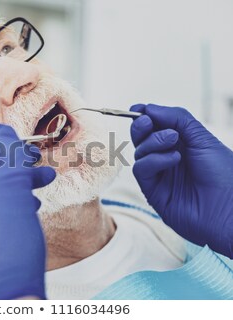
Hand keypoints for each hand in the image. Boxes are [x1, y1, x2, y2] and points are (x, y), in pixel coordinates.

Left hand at [0, 124, 55, 298]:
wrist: (4, 298)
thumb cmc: (8, 241)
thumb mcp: (14, 185)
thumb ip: (9, 151)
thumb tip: (4, 134)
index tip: (8, 134)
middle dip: (9, 165)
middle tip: (35, 164)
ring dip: (9, 186)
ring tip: (38, 188)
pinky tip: (24, 209)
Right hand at [130, 104, 232, 257]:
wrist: (229, 210)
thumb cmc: (224, 175)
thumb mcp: (203, 138)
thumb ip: (177, 119)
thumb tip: (149, 108)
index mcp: (181, 144)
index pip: (155, 126)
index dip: (144, 116)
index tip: (139, 109)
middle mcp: (167, 158)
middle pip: (142, 138)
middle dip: (141, 126)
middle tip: (147, 121)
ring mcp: (159, 174)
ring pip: (139, 151)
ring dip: (153, 141)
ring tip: (173, 140)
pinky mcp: (152, 190)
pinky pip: (141, 169)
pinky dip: (154, 160)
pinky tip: (173, 159)